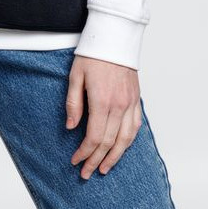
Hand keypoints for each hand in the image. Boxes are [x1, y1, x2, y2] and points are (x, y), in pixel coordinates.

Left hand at [65, 54, 141, 178]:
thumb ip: (74, 103)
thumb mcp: (75, 75)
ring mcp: (130, 103)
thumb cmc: (92, 53)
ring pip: (125, 139)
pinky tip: (122, 148)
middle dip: (97, 160)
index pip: (94, 137)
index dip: (85, 152)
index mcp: (102, 101)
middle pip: (109, 142)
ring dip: (115, 157)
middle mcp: (119, 105)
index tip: (76, 160)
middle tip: (87, 172)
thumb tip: (71, 127)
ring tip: (105, 168)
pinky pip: (136, 126)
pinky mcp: (136, 99)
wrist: (114, 36)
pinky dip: (129, 141)